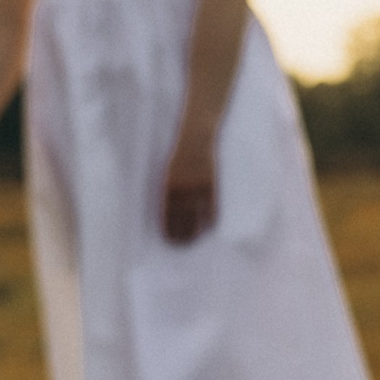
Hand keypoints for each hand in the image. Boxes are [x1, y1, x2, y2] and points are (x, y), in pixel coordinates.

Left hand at [162, 130, 216, 244]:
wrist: (197, 134)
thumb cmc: (181, 150)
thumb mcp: (170, 168)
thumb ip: (169, 187)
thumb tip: (170, 206)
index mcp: (168, 184)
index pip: (167, 214)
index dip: (169, 229)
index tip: (169, 240)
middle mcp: (182, 188)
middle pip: (182, 218)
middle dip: (182, 234)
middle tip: (182, 245)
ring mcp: (198, 187)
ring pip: (197, 216)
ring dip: (196, 230)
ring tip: (195, 240)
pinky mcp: (211, 184)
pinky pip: (211, 207)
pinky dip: (210, 219)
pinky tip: (209, 227)